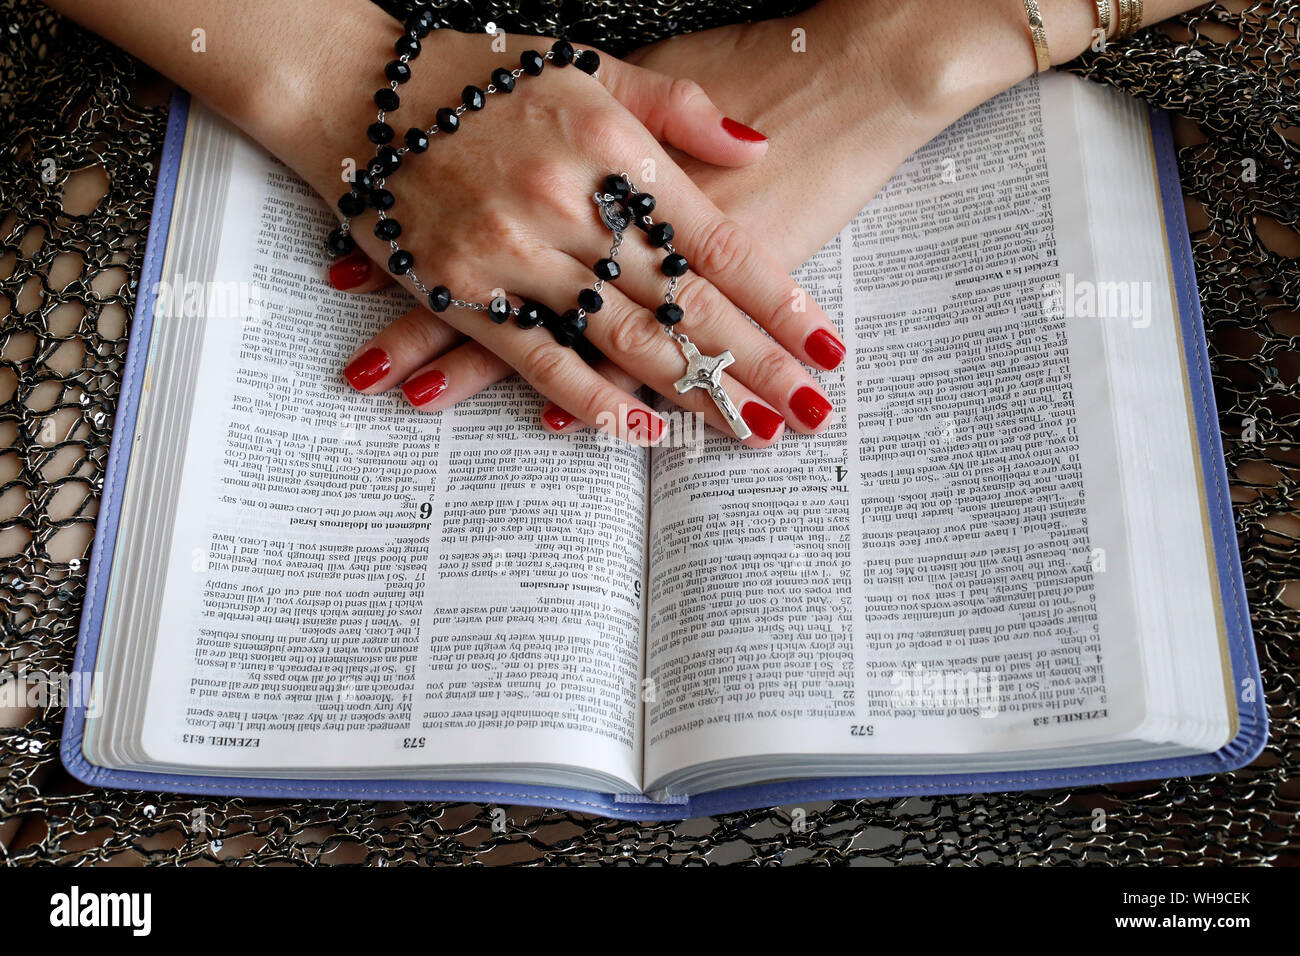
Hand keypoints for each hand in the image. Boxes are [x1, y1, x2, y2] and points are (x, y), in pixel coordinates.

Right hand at [331, 0, 1030, 434]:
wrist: (352, 84)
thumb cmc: (479, 70)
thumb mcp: (589, 63)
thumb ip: (677, 107)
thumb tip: (757, 143)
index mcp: (611, 148)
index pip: (716, 241)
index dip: (777, 300)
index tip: (826, 347)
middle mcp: (568, 204)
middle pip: (684, 303)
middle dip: (755, 364)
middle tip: (810, 414)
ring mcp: (513, 252)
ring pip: (623, 339)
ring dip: (692, 393)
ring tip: (749, 431)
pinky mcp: (462, 289)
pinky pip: (538, 358)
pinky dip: (589, 399)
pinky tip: (640, 429)